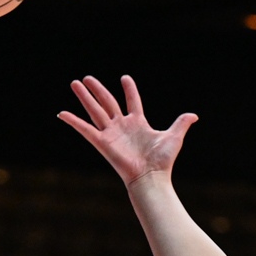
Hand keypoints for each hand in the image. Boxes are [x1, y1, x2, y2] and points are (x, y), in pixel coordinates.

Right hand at [59, 75, 195, 186]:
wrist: (151, 177)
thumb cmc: (162, 161)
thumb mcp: (173, 137)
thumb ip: (181, 123)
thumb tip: (194, 116)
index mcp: (138, 123)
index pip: (132, 101)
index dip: (129, 89)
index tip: (125, 78)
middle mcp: (122, 126)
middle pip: (107, 102)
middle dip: (97, 89)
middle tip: (87, 78)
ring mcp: (111, 134)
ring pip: (95, 110)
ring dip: (84, 97)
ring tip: (74, 83)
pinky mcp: (102, 142)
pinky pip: (85, 129)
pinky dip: (73, 122)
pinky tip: (62, 113)